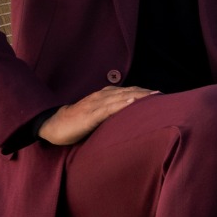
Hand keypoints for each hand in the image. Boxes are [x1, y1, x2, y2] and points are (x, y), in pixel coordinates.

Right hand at [38, 85, 158, 145]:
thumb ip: (110, 115)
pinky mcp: (90, 115)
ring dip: (138, 96)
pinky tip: (131, 102)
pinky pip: (107, 108)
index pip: (128, 92)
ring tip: (154, 96)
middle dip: (146, 93)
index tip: (160, 95)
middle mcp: (101, 96)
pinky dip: (120, 104)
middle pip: (128, 92)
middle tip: (163, 95)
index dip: (144, 93)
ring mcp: (95, 105)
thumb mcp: (96, 117)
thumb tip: (127, 122)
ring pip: (120, 98)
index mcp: (104, 97)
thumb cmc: (75, 123)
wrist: (53, 125)